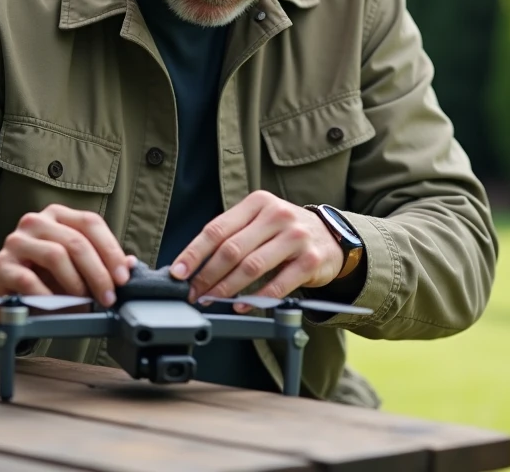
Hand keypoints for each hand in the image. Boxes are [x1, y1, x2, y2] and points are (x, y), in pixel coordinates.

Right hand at [0, 204, 133, 324]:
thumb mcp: (75, 265)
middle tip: (108, 297)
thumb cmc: (45, 275)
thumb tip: (130, 265)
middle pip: (76, 241)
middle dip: (98, 273)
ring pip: (55, 255)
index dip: (111, 250)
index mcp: (58, 215)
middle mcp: (36, 222)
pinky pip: (30, 280)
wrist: (4, 291)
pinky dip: (49, 297)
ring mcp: (16, 241)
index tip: (123, 277)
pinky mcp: (1, 265)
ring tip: (84, 302)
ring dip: (76, 284)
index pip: (91, 222)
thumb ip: (101, 261)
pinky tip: (58, 307)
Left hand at [169, 191, 343, 308]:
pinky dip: (256, 298)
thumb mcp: (260, 221)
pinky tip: (242, 305)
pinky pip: (277, 285)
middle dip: (207, 275)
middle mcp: (277, 216)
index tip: (178, 273)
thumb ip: (232, 235)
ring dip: (226, 288)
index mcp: (258, 203)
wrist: (331, 237)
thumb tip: (192, 264)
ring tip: (212, 300)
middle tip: (194, 293)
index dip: (193, 253)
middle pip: (232, 250)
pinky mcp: (311, 261)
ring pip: (251, 267)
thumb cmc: (285, 232)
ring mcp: (296, 238)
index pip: (217, 229)